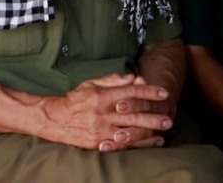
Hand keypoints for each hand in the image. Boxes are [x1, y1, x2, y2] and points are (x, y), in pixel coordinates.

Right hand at [38, 73, 172, 151]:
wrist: (53, 119)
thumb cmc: (75, 99)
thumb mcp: (92, 83)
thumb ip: (114, 80)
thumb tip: (134, 78)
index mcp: (102, 96)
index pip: (130, 93)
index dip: (149, 92)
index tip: (164, 93)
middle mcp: (102, 113)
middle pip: (133, 114)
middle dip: (153, 116)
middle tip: (169, 118)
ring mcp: (100, 130)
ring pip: (129, 131)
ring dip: (149, 132)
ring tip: (163, 132)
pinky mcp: (98, 143)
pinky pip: (121, 145)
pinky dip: (138, 145)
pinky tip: (150, 144)